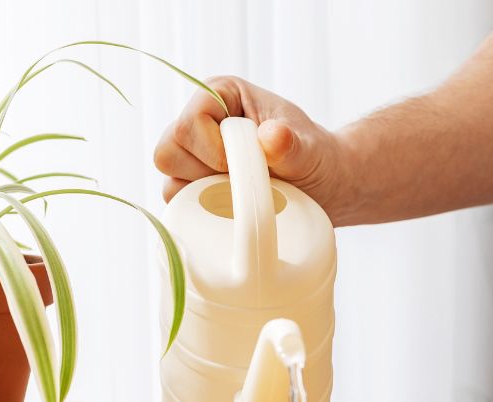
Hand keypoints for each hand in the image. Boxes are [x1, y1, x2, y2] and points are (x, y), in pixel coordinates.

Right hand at [153, 77, 358, 220]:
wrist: (324, 188)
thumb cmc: (316, 158)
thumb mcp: (310, 149)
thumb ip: (291, 144)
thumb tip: (272, 137)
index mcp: (219, 95)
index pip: (189, 124)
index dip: (214, 151)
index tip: (250, 164)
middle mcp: (198, 122)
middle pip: (168, 152)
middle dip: (206, 174)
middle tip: (246, 180)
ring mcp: (193, 157)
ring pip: (170, 183)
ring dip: (207, 197)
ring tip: (245, 195)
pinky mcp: (195, 187)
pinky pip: (179, 206)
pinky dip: (205, 214)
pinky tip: (236, 211)